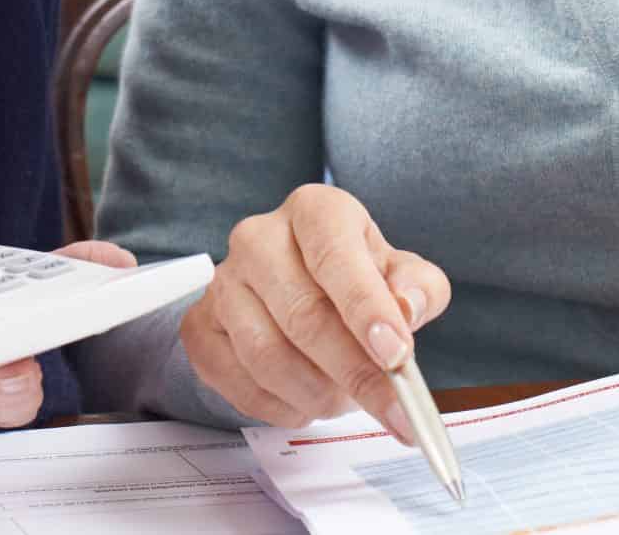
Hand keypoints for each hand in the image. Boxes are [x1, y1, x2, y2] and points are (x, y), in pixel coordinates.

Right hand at [180, 184, 451, 440]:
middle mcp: (259, 238)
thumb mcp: (399, 273)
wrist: (290, 290)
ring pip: (269, 356)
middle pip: (303, 315)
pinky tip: (306, 400)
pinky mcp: (200, 328)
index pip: (335, 256)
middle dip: (355, 372)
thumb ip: (418, 287)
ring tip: (345, 399)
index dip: (366, 309)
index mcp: (314, 211)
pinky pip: (241, 384)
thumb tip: (408, 306)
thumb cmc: (351, 279)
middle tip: (393, 408)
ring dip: (318, 394)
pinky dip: (283, 407)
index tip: (396, 355)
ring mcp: (223, 283)